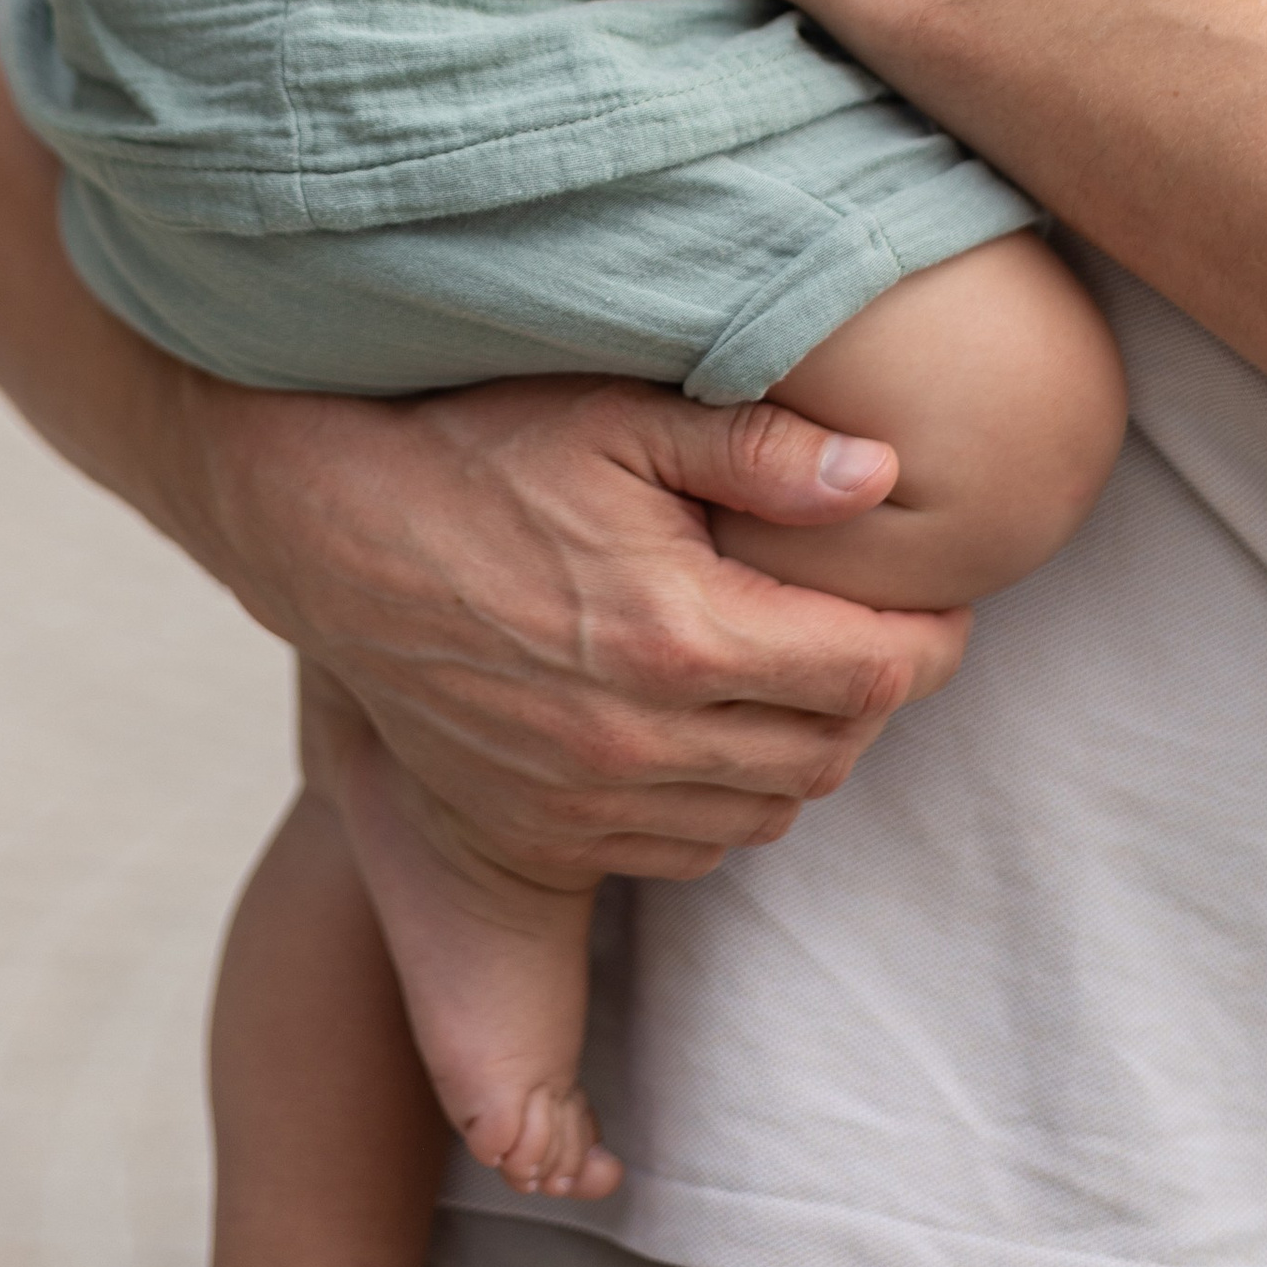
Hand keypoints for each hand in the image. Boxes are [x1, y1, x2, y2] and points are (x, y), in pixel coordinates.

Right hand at [177, 365, 970, 882]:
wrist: (322, 527)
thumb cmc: (474, 449)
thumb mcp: (617, 417)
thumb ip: (757, 450)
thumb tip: (883, 477)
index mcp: (680, 635)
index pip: (872, 672)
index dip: (931, 642)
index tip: (944, 607)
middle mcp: (640, 741)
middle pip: (833, 752)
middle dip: (876, 697)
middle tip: (876, 634)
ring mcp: (585, 802)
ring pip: (767, 811)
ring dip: (805, 753)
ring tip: (798, 676)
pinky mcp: (539, 833)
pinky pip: (686, 850)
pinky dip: (727, 802)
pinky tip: (713, 731)